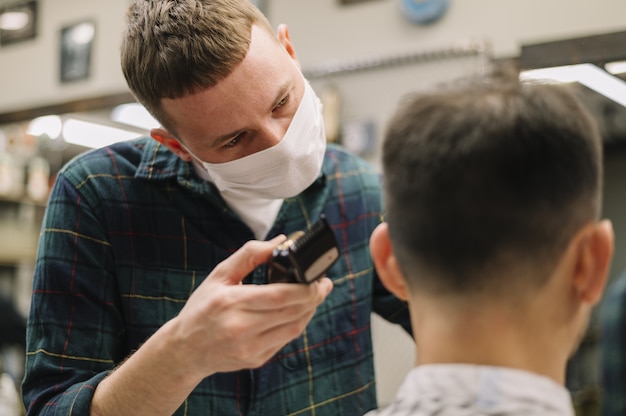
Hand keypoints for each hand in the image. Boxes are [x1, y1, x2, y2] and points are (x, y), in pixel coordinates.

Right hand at [170, 235, 333, 376]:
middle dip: (314, 297)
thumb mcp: (220, 275)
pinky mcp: (256, 360)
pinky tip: (299, 312)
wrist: (185, 350)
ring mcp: (250, 348)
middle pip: (291, 312)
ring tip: (315, 296)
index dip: (305, 289)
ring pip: (293, 328)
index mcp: (230, 303)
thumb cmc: (202, 308)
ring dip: (309, 311)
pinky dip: (297, 324)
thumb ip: (250, 255)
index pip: (278, 297)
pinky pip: (286, 340)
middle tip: (324, 284)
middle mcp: (241, 328)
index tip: (320, 279)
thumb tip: (280, 241)